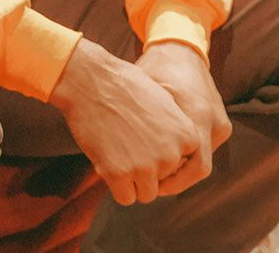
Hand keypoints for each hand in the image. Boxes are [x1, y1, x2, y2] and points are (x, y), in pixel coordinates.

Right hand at [49, 37, 201, 205]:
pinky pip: (125, 198)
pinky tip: (108, 160)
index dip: (161, 156)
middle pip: (163, 180)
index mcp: (187, 135)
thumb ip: (176, 129)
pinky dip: (116, 185)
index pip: (181, 166)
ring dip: (132, 180)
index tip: (146, 139)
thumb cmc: (124, 85)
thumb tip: (180, 153)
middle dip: (146, 168)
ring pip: (146, 193)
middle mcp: (171, 154)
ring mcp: (146, 166)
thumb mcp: (164, 100)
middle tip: (127, 141)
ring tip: (118, 151)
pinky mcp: (119, 175)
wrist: (91, 80)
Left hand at [136, 41, 231, 195]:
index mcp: (198, 115)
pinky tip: (165, 153)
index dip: (171, 182)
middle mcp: (215, 122)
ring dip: (180, 167)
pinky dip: (186, 155)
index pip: (193, 168)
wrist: (180, 48)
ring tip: (154, 167)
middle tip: (149, 182)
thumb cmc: (156, 69)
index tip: (148, 183)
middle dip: (174, 178)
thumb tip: (111, 161)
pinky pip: (204, 148)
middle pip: (197, 169)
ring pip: (201, 159)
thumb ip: (135, 125)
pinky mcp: (221, 121)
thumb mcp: (143, 92)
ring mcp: (221, 122)